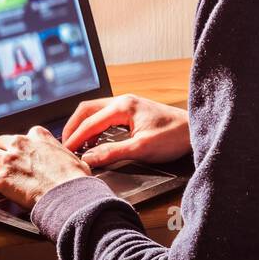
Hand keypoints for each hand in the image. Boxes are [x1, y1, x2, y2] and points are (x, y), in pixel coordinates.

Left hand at [0, 126, 90, 209]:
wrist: (68, 194)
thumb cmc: (75, 178)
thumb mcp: (74, 158)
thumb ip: (65, 157)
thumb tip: (75, 163)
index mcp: (39, 136)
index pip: (25, 134)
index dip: (24, 145)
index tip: (25, 153)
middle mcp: (21, 144)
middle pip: (1, 141)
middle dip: (1, 150)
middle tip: (4, 162)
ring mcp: (9, 161)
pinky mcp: (2, 180)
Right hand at [61, 94, 190, 168]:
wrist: (193, 130)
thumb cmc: (172, 137)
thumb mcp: (141, 148)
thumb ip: (112, 152)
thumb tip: (89, 158)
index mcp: (123, 106)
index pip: (90, 122)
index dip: (75, 138)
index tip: (65, 152)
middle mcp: (123, 100)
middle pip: (87, 110)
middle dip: (74, 127)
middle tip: (65, 146)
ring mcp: (128, 103)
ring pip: (95, 111)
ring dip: (83, 126)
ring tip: (76, 144)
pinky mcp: (132, 110)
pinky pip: (105, 114)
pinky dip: (94, 126)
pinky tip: (94, 140)